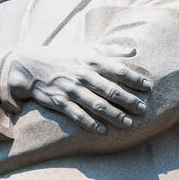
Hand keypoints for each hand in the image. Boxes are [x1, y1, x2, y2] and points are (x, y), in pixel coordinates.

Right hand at [3, 44, 149, 132]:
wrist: (30, 66)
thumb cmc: (63, 56)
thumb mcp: (86, 48)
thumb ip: (110, 49)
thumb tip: (134, 50)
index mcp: (90, 60)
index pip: (117, 69)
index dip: (134, 78)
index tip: (148, 86)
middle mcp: (82, 75)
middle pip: (111, 90)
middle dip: (129, 101)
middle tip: (143, 109)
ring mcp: (71, 89)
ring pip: (97, 105)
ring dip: (114, 115)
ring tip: (129, 124)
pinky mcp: (59, 101)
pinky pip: (77, 115)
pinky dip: (90, 123)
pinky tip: (103, 131)